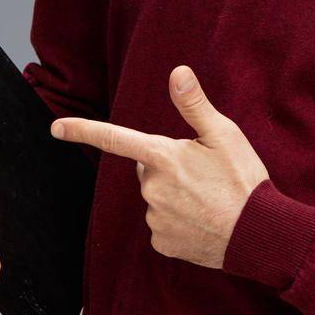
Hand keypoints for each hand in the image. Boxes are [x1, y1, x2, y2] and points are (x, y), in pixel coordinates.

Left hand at [49, 64, 268, 268]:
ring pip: (157, 197)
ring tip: (209, 198)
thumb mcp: (225, 134)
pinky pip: (162, 225)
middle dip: (168, 167)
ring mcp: (155, 217)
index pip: (115, 139)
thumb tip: (177, 72)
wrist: (258, 234)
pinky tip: (203, 220)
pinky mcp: (162, 242)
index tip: (56, 127)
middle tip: (203, 174)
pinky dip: (179, 221)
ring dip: (175, 195)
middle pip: (148, 169)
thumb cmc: (243, 179)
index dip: (83, 130)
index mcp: (163, 157)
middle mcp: (152, 188)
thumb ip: (194, 105)